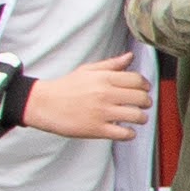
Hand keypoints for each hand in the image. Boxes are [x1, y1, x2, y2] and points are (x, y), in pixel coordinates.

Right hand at [20, 54, 152, 139]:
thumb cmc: (66, 87)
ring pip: (136, 116)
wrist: (43, 104)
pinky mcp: (97, 129)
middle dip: (146, 102)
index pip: (137, 80)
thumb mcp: (87, 70)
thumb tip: (130, 56)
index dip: (145, 85)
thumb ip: (111, 64)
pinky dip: (130, 134)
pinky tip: (126, 130)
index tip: (144, 90)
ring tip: (137, 118)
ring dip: (141, 118)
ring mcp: (102, 113)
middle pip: (140, 98)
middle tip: (143, 105)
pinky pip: (124, 134)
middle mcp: (105, 94)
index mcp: (104, 78)